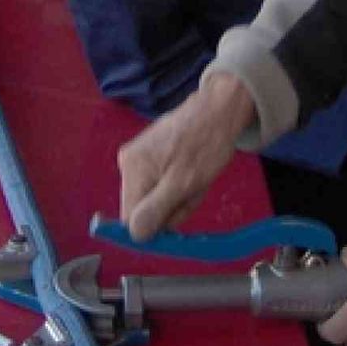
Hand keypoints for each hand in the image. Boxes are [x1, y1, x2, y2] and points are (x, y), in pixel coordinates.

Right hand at [118, 72, 255, 238]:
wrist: (219, 111)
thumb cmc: (206, 144)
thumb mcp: (185, 183)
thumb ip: (157, 209)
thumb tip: (135, 235)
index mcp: (132, 169)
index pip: (130, 219)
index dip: (156, 224)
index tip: (179, 212)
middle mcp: (128, 163)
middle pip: (143, 208)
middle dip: (171, 207)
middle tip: (193, 190)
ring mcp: (138, 158)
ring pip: (154, 198)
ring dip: (178, 197)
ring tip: (195, 179)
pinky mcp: (149, 155)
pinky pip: (159, 184)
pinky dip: (178, 185)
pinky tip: (190, 172)